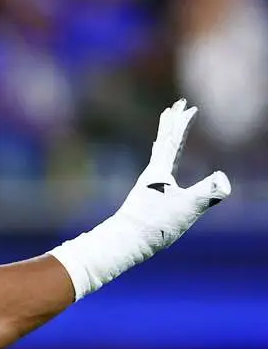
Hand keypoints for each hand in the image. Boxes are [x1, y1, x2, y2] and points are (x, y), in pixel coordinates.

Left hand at [115, 99, 230, 252]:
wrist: (125, 243)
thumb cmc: (154, 226)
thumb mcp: (187, 208)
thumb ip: (208, 192)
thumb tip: (224, 179)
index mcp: (159, 172)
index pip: (173, 141)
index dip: (182, 123)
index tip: (190, 107)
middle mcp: (151, 174)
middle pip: (163, 141)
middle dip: (172, 123)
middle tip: (176, 105)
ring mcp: (147, 185)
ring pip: (158, 154)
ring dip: (165, 138)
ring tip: (166, 128)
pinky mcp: (146, 198)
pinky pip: (156, 170)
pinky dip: (160, 160)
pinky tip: (161, 167)